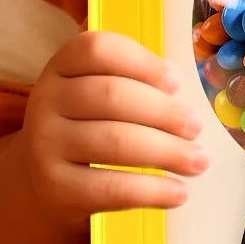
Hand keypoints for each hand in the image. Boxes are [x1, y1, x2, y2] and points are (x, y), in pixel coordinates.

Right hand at [22, 30, 208, 229]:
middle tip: (197, 128)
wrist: (49, 178)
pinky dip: (151, 191)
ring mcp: (45, 144)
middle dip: (164, 112)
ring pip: (114, 142)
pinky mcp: (54, 187)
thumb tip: (184, 102)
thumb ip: (136, 82)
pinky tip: (179, 193)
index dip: (143, 62)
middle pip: (112, 96)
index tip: (177, 83)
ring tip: (199, 162)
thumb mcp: (101, 91)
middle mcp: (46, 98)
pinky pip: (109, 188)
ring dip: (166, 152)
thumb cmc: (92, 123)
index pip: (99, 50)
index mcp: (63, 64)